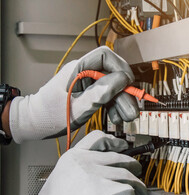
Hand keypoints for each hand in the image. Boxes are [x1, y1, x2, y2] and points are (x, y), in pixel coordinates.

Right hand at [7, 131, 146, 194]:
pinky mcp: (109, 191)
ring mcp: (98, 175)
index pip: (98, 138)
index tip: (123, 146)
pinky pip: (131, 193)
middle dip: (132, 168)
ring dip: (137, 189)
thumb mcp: (64, 176)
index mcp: (74, 156)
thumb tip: (107, 170)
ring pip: (130, 177)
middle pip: (120, 158)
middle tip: (136, 176)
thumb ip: (83, 168)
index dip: (114, 142)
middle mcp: (87, 162)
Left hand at [8, 46, 138, 142]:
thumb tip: (122, 80)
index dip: (120, 68)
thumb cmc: (49, 115)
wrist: (35, 124)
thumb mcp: (78, 106)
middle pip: (114, 74)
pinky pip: (108, 96)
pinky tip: (116, 117)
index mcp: (78, 69)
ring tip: (126, 118)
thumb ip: (100, 93)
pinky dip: (115, 106)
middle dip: (125, 92)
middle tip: (132, 111)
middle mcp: (85, 73)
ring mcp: (88, 83)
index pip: (105, 56)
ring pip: (114, 87)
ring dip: (123, 102)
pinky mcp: (90, 93)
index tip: (128, 84)